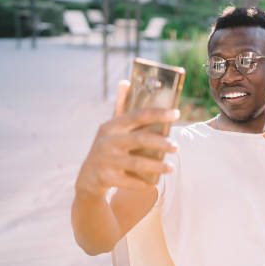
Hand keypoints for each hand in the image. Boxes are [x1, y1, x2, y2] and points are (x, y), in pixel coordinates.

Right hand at [75, 81, 179, 195]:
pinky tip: (154, 183)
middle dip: (161, 143)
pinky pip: (131, 182)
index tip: (176, 113)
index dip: (158, 113)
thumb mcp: (110, 128)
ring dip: (157, 166)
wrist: (88, 178)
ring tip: (171, 167)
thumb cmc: (107, 147)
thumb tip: (126, 81)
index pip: (138, 115)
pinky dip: (144, 184)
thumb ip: (120, 107)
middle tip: (177, 146)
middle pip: (140, 139)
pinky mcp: (107, 179)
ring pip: (137, 164)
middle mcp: (107, 141)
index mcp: (111, 126)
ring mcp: (106, 161)